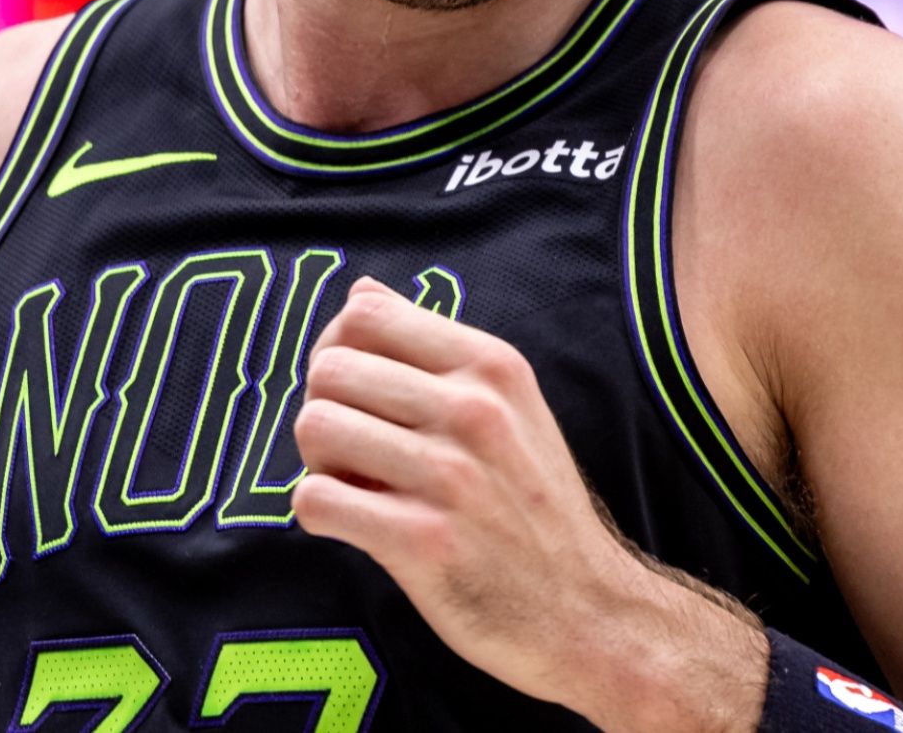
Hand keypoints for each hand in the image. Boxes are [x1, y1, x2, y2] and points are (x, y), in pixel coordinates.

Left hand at [292, 278, 762, 732]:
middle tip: (355, 453)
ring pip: (314, 427)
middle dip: (326, 410)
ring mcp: (449, 476)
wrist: (588, 610)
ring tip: (356, 487)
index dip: (339, 351)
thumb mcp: (511, 407)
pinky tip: (355, 526)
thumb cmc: (534, 507)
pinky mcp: (423, 541)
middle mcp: (473, 410)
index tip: (357, 394)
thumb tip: (360, 291)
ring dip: (319, 462)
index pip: (364, 313)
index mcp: (492, 367)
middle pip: (329, 370)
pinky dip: (319, 514)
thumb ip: (434, 350)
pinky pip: (315, 499)